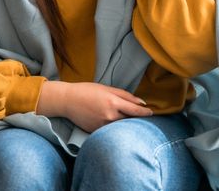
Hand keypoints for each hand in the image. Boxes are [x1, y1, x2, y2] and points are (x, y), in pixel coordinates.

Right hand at [36, 81, 151, 131]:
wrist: (67, 101)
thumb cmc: (87, 91)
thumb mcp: (107, 88)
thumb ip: (125, 95)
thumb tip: (142, 103)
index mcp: (113, 102)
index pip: (135, 110)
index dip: (145, 113)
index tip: (151, 113)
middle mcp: (109, 116)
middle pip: (130, 121)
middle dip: (137, 119)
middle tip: (142, 117)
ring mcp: (102, 126)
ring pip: (121, 127)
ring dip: (126, 124)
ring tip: (127, 120)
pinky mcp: (96, 131)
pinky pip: (110, 131)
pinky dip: (114, 128)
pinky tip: (114, 124)